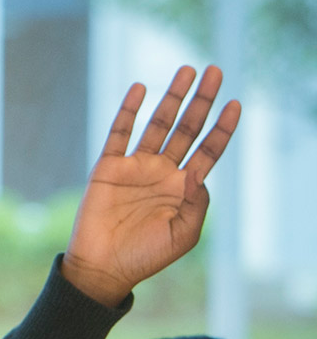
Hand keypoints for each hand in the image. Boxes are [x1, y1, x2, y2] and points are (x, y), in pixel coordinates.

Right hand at [62, 66, 240, 304]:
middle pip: (187, 128)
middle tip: (215, 71)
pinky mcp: (108, 168)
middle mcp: (161, 172)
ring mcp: (135, 167)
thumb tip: (197, 171)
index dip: (222, 128)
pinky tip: (140, 88)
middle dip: (202, 100)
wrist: (102, 267)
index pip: (208, 150)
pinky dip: (128, 111)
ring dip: (173, 97)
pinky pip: (119, 133)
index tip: (235, 104)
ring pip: (158, 124)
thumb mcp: (184, 234)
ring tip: (188, 71)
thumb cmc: (145, 256)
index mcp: (182, 188)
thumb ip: (198, 203)